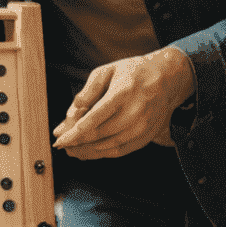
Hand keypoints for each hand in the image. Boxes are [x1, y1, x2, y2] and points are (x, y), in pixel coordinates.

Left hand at [51, 47, 195, 159]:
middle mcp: (135, 111)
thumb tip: (72, 112)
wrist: (166, 78)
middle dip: (77, 143)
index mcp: (123, 92)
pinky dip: (102, 154)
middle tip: (61, 145)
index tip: (59, 139)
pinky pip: (121, 151)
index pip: (95, 118)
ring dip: (87, 152)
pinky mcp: (146, 136)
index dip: (74, 132)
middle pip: (100, 134)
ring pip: (109, 146)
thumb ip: (88, 91)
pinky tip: (89, 153)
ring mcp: (143, 126)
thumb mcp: (107, 71)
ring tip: (71, 151)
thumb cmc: (133, 72)